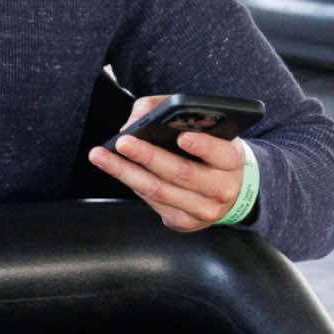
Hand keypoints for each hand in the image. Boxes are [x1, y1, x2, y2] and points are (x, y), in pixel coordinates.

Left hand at [88, 94, 246, 232]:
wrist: (229, 189)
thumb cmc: (210, 151)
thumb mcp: (204, 127)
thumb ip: (171, 111)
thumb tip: (135, 121)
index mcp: (232, 161)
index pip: (221, 154)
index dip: (203, 146)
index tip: (182, 136)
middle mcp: (222, 189)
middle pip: (182, 173)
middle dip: (148, 156)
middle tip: (123, 141)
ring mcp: (203, 210)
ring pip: (160, 191)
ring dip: (126, 172)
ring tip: (102, 155)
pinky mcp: (183, 222)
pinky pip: (152, 201)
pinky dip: (132, 183)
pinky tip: (116, 169)